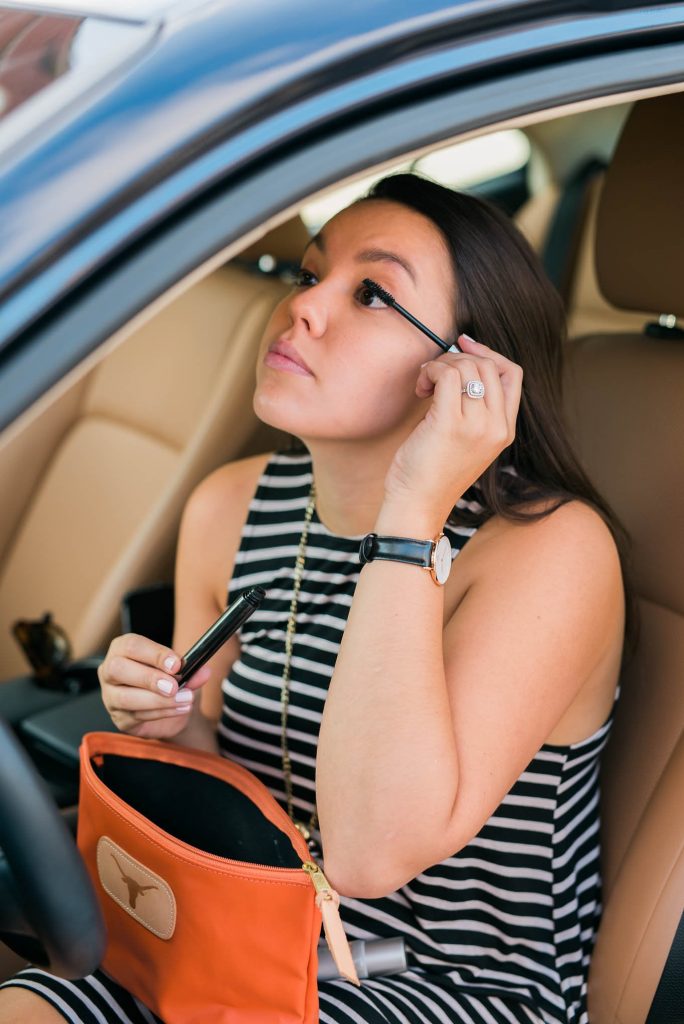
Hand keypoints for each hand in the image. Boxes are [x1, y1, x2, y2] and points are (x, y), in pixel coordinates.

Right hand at [98, 634, 211, 739]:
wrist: (172, 708)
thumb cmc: (170, 679)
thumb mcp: (183, 670)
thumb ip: (192, 670)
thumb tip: (204, 671)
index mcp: (123, 649)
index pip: (132, 646)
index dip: (154, 654)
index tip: (176, 664)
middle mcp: (110, 670)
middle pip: (118, 669)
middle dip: (149, 678)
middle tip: (174, 686)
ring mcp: (110, 696)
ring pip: (125, 698)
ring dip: (158, 700)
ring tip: (184, 700)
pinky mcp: (119, 718)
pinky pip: (136, 716)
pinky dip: (161, 713)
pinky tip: (179, 709)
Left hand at [381, 334, 522, 530]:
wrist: (417, 505)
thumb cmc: (432, 472)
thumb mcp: (466, 439)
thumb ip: (473, 408)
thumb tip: (461, 361)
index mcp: (505, 431)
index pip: (512, 374)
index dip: (489, 352)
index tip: (463, 346)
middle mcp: (497, 427)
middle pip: (489, 365)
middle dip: (458, 358)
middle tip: (434, 375)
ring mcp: (477, 426)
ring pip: (468, 366)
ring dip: (441, 365)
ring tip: (425, 385)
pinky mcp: (450, 424)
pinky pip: (447, 376)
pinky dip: (431, 372)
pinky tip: (421, 388)